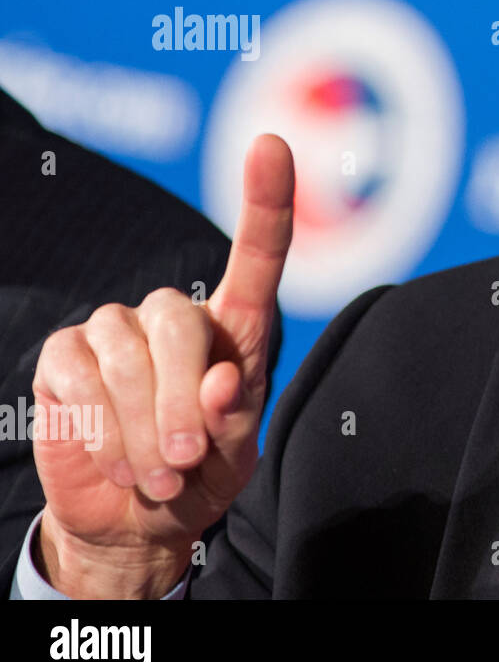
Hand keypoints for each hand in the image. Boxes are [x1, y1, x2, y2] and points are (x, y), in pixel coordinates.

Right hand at [31, 134, 293, 597]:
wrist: (132, 518)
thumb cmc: (199, 476)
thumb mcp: (233, 459)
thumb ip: (233, 421)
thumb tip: (221, 382)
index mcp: (234, 328)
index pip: (256, 256)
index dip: (265, 200)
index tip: (270, 143)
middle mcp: (174, 315)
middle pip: (179, 323)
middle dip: (180, 400)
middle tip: (185, 459)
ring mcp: (114, 330)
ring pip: (126, 358)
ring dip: (142, 429)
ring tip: (157, 474)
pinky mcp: (65, 356)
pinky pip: (79, 376)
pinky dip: (102, 429)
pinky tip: (118, 459)